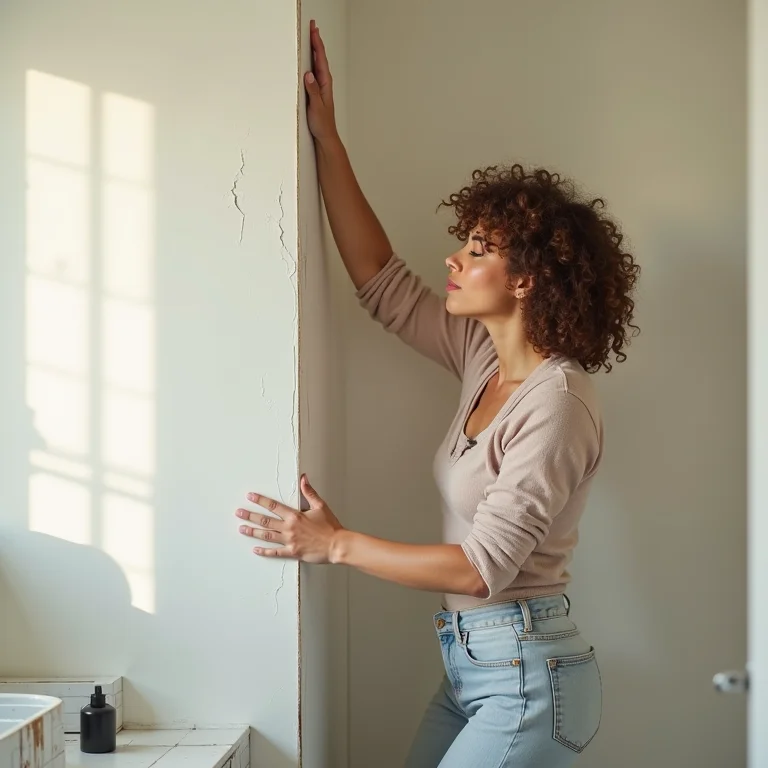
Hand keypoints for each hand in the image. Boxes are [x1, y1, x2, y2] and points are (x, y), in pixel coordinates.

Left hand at [236, 474, 343, 563]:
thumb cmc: (331, 527)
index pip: (273, 506)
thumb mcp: (320, 506)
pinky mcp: (292, 552)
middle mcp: (289, 528)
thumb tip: (303, 478)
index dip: (260, 500)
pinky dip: (264, 551)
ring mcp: (289, 541)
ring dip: (253, 532)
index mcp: (295, 516)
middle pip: (265, 521)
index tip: (250, 497)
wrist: (337, 545)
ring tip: (241, 529)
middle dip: (250, 516)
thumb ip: (309, 492)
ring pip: (266, 536)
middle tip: (239, 513)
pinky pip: (275, 552)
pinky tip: (255, 550)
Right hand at [304, 19, 337, 143]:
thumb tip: (308, 74)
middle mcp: (324, 82)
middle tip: (313, 27)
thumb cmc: (322, 123)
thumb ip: (312, 90)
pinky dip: (312, 60)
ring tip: (312, 36)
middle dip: (316, 41)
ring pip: (318, 62)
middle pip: (320, 57)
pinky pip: (315, 70)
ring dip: (315, 49)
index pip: (320, 59)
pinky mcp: (317, 90)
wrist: (326, 135)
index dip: (317, 43)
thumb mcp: (316, 106)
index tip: (314, 30)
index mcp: (325, 83)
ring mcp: (321, 85)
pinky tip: (310, 58)